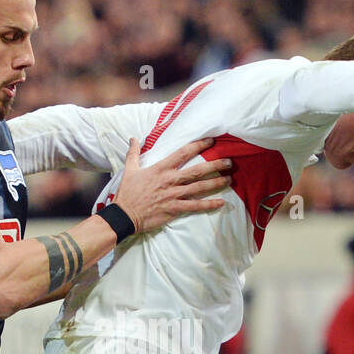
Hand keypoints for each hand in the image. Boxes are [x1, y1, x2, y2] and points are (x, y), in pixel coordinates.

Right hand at [114, 136, 230, 233]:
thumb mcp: (130, 170)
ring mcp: (173, 195)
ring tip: (229, 179)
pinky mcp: (174, 209)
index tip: (211, 141)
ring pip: (199, 187)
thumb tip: (133, 138)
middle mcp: (170, 180)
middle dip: (214, 165)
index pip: (183, 153)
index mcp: (160, 169)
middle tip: (229, 161)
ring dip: (216, 183)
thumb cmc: (127, 193)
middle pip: (196, 170)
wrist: (124, 215)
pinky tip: (221, 202)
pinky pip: (195, 206)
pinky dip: (209, 204)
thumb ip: (134, 153)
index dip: (198, 145)